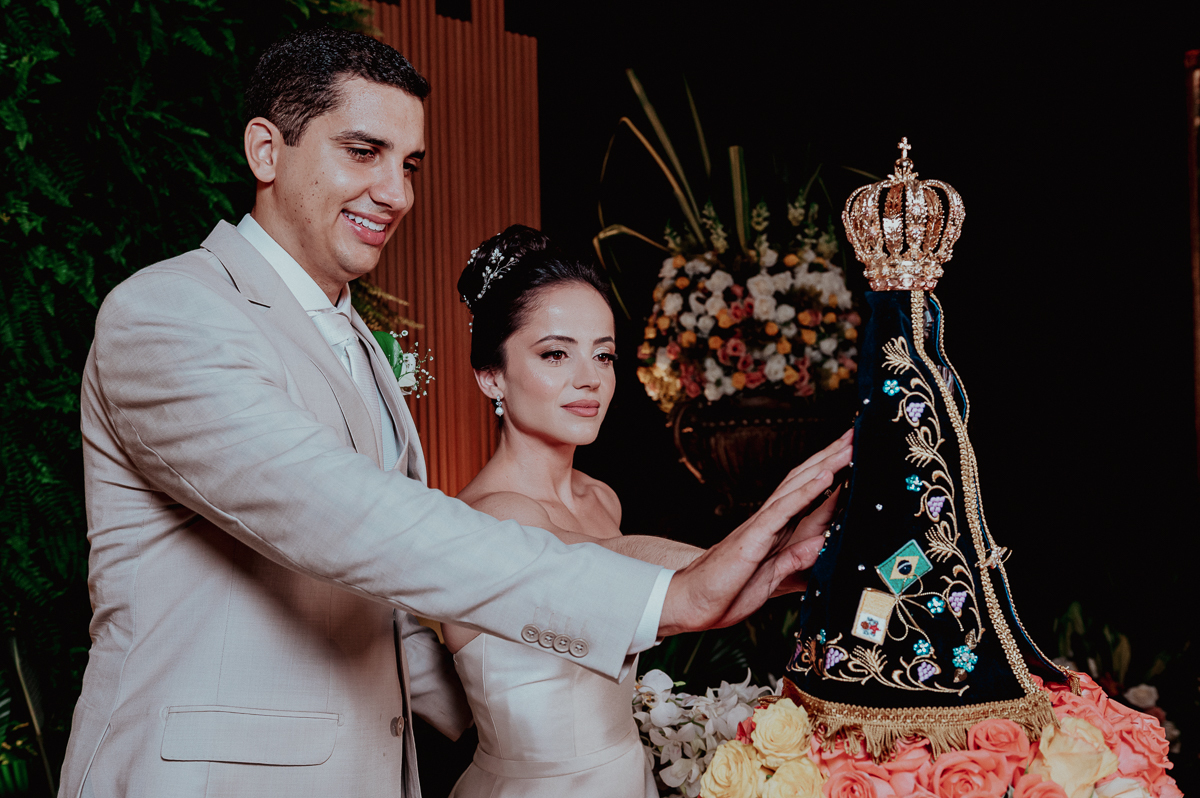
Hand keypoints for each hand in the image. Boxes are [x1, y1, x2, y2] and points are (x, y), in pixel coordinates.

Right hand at [657, 428, 853, 635]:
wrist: (692, 602)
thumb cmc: (728, 591)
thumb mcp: (774, 580)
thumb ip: (797, 562)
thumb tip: (823, 545)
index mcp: (777, 531)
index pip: (809, 494)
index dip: (832, 473)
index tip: (854, 453)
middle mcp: (771, 522)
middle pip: (805, 479)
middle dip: (832, 455)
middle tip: (857, 432)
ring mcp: (762, 527)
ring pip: (798, 485)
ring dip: (826, 463)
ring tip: (849, 445)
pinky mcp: (754, 539)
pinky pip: (784, 510)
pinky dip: (806, 491)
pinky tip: (826, 476)